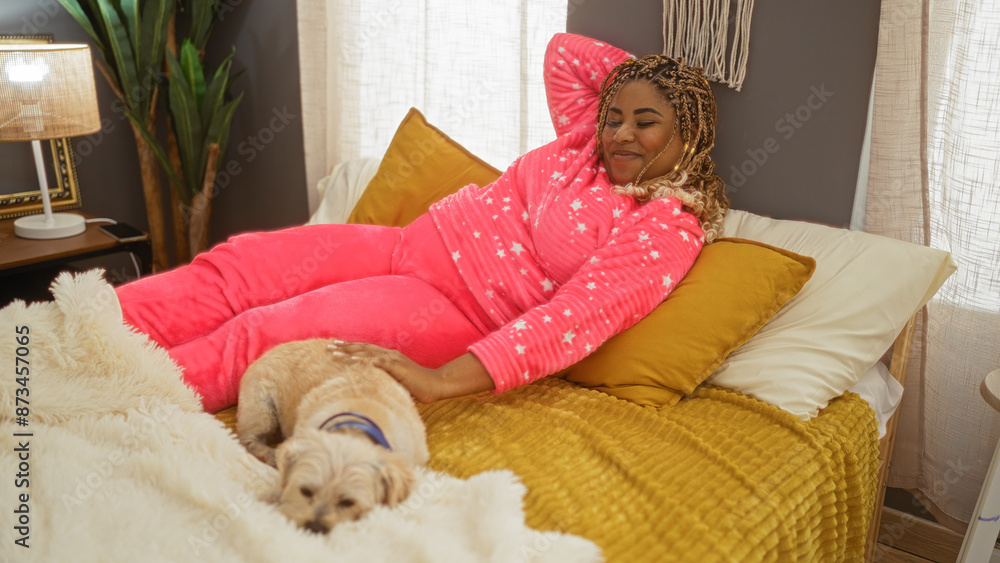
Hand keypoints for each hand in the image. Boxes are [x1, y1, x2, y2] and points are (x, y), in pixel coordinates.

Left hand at [328, 342, 493, 402]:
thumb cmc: (418, 386)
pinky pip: (377, 362)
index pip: (366, 350)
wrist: (436, 385)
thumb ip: (386, 380)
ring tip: (334, 353)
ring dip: (349, 353)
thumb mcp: (398, 382)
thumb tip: (373, 386)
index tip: (336, 346)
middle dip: (345, 347)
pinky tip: (352, 361)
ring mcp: (393, 359)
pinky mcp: (397, 367)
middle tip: (328, 346)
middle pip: (363, 348)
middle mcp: (389, 354)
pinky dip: (363, 361)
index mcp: (389, 357)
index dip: (351, 348)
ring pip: (367, 353)